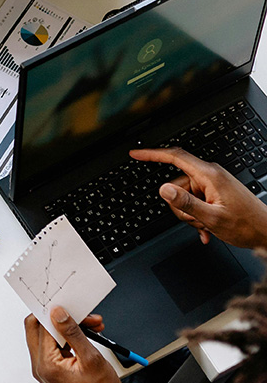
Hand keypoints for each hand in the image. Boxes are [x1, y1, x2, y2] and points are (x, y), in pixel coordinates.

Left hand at [25, 308, 140, 382]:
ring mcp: (45, 370)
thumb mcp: (91, 358)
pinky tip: (88, 335)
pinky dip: (70, 339)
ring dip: (69, 328)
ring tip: (92, 326)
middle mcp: (40, 367)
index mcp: (46, 365)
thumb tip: (58, 312)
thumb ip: (72, 332)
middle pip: (39, 329)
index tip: (69, 305)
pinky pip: (56, 347)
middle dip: (61, 318)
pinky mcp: (53, 371)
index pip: (41, 327)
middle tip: (82, 315)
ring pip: (49, 337)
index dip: (56, 313)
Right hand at [130, 146, 266, 247]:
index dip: (152, 154)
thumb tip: (164, 189)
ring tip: (206, 224)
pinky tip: (207, 228)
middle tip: (195, 219)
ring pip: (184, 195)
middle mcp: (210, 175)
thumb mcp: (213, 217)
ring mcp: (212, 184)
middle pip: (177, 184)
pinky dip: (197, 216)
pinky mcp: (214, 192)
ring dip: (190, 213)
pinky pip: (194, 201)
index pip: (175, 156)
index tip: (136, 153)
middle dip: (180, 205)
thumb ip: (186, 202)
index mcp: (209, 175)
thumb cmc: (247, 225)